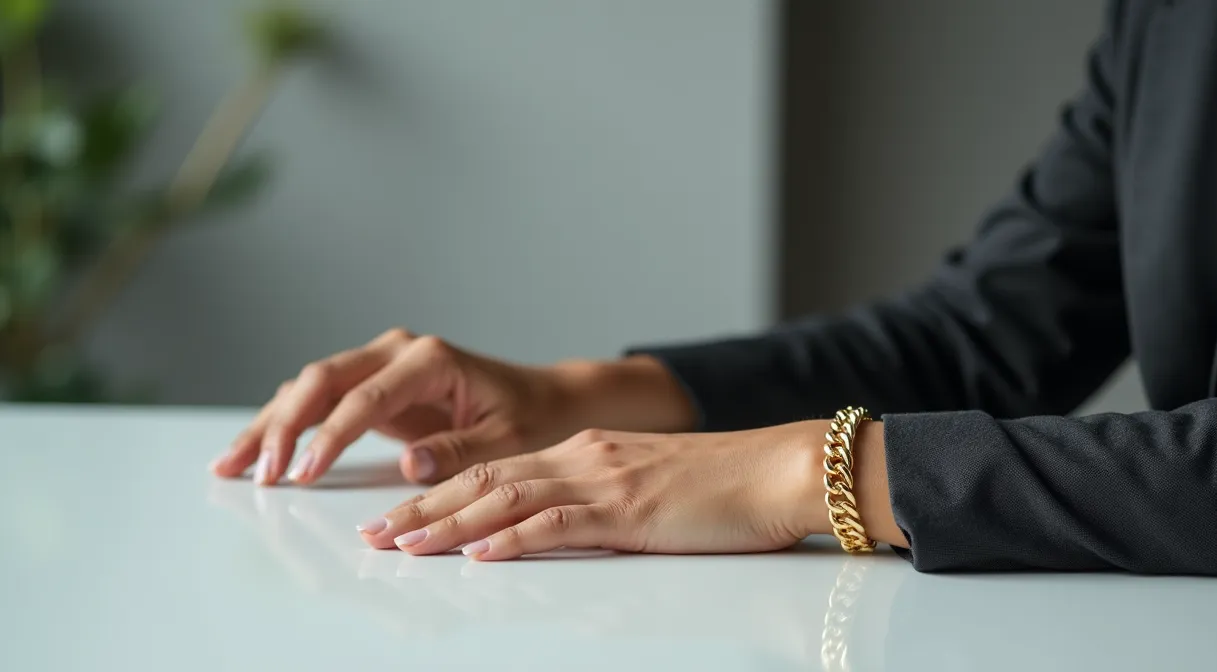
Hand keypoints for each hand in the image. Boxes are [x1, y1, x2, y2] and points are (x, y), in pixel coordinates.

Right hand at [210, 328, 695, 486]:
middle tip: (261, 473)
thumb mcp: (507, 441)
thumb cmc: (529, 419)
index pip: (366, 397)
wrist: (541, 399)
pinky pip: (318, 402)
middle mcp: (397, 352)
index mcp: (430, 360)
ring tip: (230, 466)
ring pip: (308, 387)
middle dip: (284, 425)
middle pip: (322, 380)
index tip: (305, 473)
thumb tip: (410, 464)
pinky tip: (253, 453)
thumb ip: (460, 451)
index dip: (331, 436)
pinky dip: (285, 425)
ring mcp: (379, 364)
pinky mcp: (370, 385)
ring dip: (271, 425)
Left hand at [356, 420, 902, 559]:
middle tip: (372, 536)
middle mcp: (584, 458)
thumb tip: (552, 532)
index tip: (398, 518)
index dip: (440, 494)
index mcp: (587, 453)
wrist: (779, 469)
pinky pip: (558, 523)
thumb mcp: (649, 490)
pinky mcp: (628, 509)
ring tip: (401, 547)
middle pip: (485, 480)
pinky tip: (479, 554)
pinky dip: (512, 538)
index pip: (496, 471)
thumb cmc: (725, 488)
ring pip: (506, 498)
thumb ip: (599, 505)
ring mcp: (604, 479)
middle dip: (422, 510)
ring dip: (447, 525)